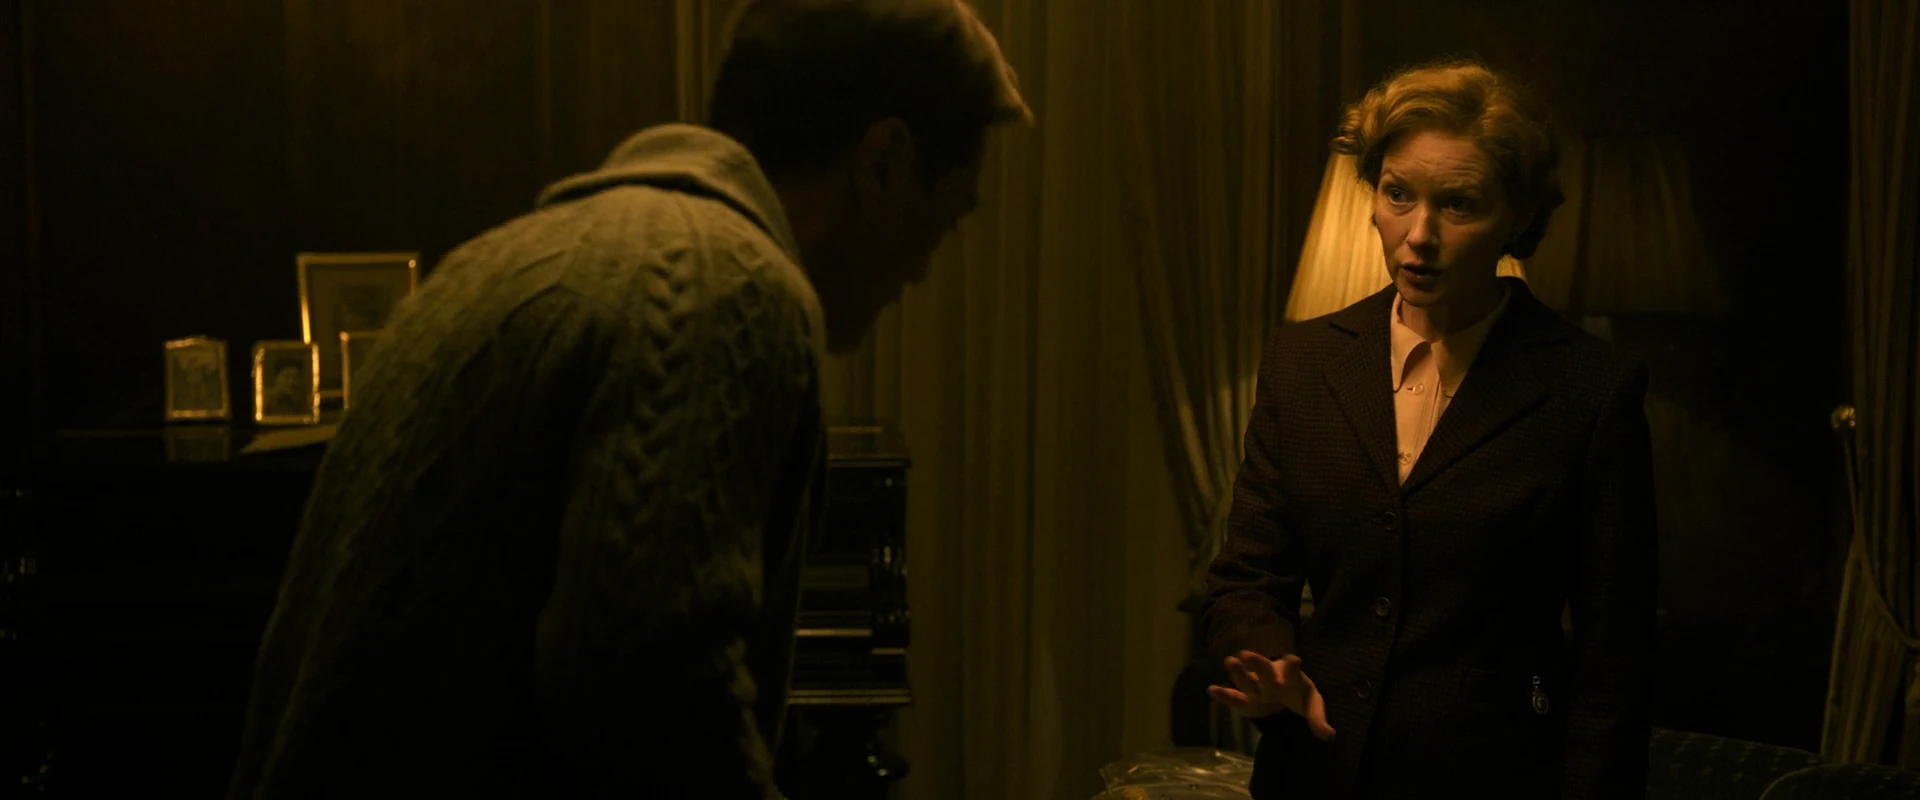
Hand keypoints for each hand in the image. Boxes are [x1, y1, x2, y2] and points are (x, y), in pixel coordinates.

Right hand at [1207, 650, 1335, 740]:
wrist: (1284, 693)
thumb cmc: (1299, 696)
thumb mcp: (1312, 705)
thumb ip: (1318, 719)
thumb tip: (1329, 735)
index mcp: (1291, 679)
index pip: (1293, 672)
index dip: (1293, 667)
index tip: (1295, 659)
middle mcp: (1272, 678)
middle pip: (1264, 671)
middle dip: (1256, 664)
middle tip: (1246, 654)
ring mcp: (1257, 686)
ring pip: (1247, 679)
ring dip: (1238, 672)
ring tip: (1228, 662)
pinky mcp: (1246, 699)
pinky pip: (1235, 697)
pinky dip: (1224, 695)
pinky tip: (1212, 690)